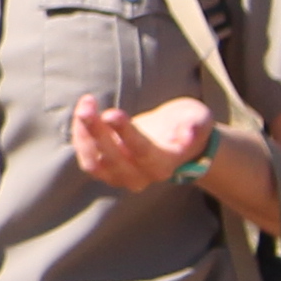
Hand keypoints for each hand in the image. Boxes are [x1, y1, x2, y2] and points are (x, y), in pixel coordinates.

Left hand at [69, 92, 218, 196]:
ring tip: (87, 104)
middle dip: (97, 131)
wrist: (177, 137)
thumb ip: (195, 126)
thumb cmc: (189, 124)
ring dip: (84, 134)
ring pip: (94, 163)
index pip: (141, 151)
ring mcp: (121, 177)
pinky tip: (85, 111)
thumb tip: (189, 134)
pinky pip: (87, 160)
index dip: (125, 133)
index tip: (112, 112)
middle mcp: (142, 177)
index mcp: (165, 164)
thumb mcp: (199, 119)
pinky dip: (81, 136)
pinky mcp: (106, 171)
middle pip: (113, 159)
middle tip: (88, 103)